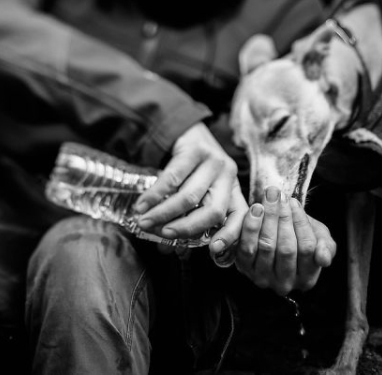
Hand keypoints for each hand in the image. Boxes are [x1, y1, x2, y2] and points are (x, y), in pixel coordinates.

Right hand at [133, 123, 246, 246]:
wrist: (186, 131)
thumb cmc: (191, 170)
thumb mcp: (198, 192)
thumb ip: (187, 219)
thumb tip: (169, 250)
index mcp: (233, 190)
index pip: (239, 217)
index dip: (229, 236)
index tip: (213, 250)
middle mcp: (228, 176)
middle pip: (212, 211)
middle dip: (185, 228)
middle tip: (162, 234)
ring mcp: (214, 161)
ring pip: (190, 197)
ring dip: (164, 213)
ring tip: (145, 221)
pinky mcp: (195, 150)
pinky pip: (172, 179)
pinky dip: (155, 195)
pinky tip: (142, 204)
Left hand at [235, 186, 336, 295]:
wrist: (277, 236)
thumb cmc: (301, 236)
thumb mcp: (320, 239)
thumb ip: (325, 247)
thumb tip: (323, 258)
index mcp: (307, 278)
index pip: (307, 248)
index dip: (301, 223)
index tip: (294, 202)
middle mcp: (285, 284)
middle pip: (286, 248)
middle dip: (283, 218)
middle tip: (279, 196)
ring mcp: (263, 279)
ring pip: (267, 246)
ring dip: (268, 218)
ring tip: (269, 198)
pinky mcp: (245, 270)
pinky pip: (247, 248)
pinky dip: (251, 227)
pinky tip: (256, 209)